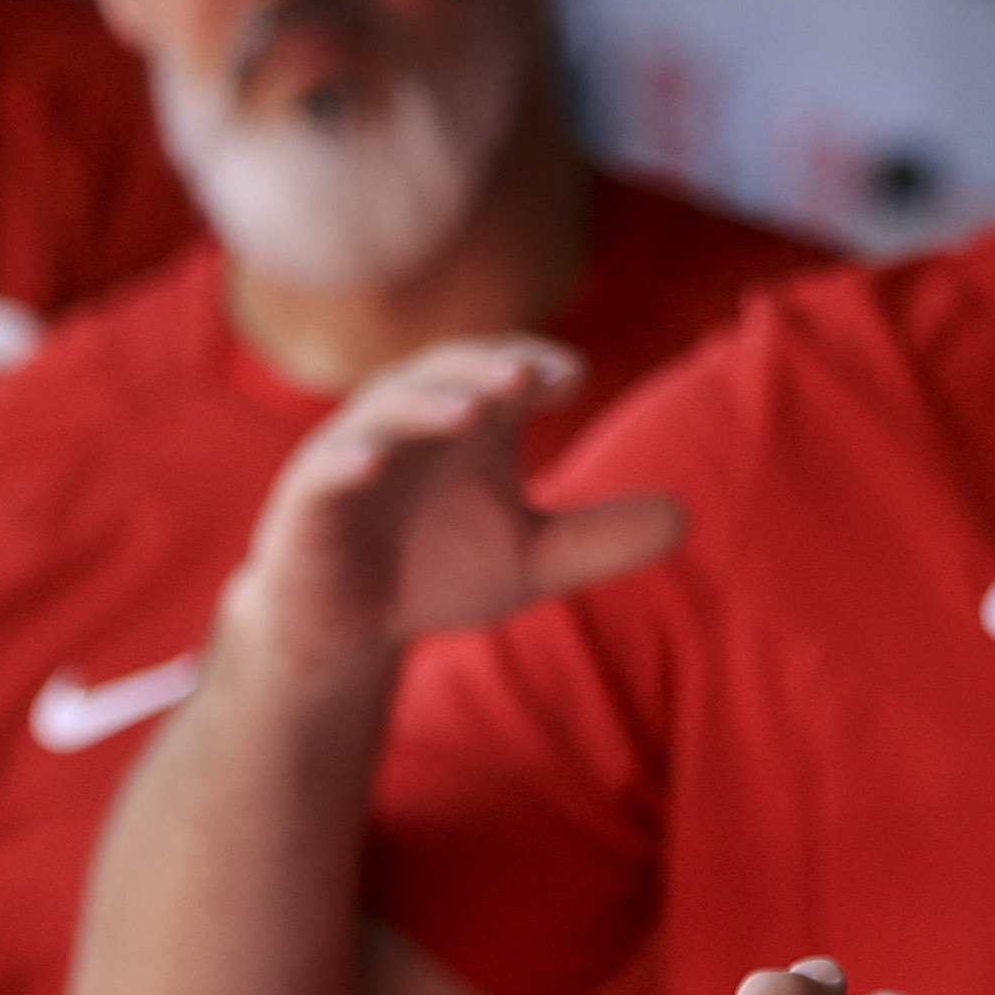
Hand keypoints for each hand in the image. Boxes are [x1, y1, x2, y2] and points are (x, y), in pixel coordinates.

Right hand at [214, 339, 686, 703]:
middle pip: (447, 371)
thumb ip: (597, 538)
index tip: (572, 381)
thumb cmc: (435, 571)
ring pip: (388, 408)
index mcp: (468, 419)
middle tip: (523, 373)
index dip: (537, 368)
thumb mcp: (530, 561)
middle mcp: (412, 419)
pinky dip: (347, 460)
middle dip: (484, 366)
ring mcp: (356, 451)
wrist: (346, 627)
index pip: (507, 371)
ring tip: (469, 409)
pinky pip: (324, 468)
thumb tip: (686, 517)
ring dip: (427, 404)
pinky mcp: (307, 496)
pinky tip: (372, 463)